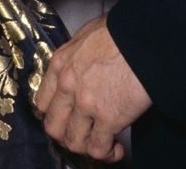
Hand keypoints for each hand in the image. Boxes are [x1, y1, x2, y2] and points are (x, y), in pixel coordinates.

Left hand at [35, 15, 150, 161]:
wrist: (142, 38)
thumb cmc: (120, 31)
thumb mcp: (87, 35)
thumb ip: (76, 55)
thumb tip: (81, 65)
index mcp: (60, 63)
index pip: (43, 102)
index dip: (55, 115)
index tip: (67, 119)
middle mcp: (67, 86)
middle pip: (53, 127)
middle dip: (68, 135)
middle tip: (84, 134)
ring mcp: (85, 104)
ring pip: (73, 142)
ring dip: (87, 147)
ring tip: (103, 142)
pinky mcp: (107, 118)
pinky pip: (98, 149)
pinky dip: (107, 154)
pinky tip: (117, 148)